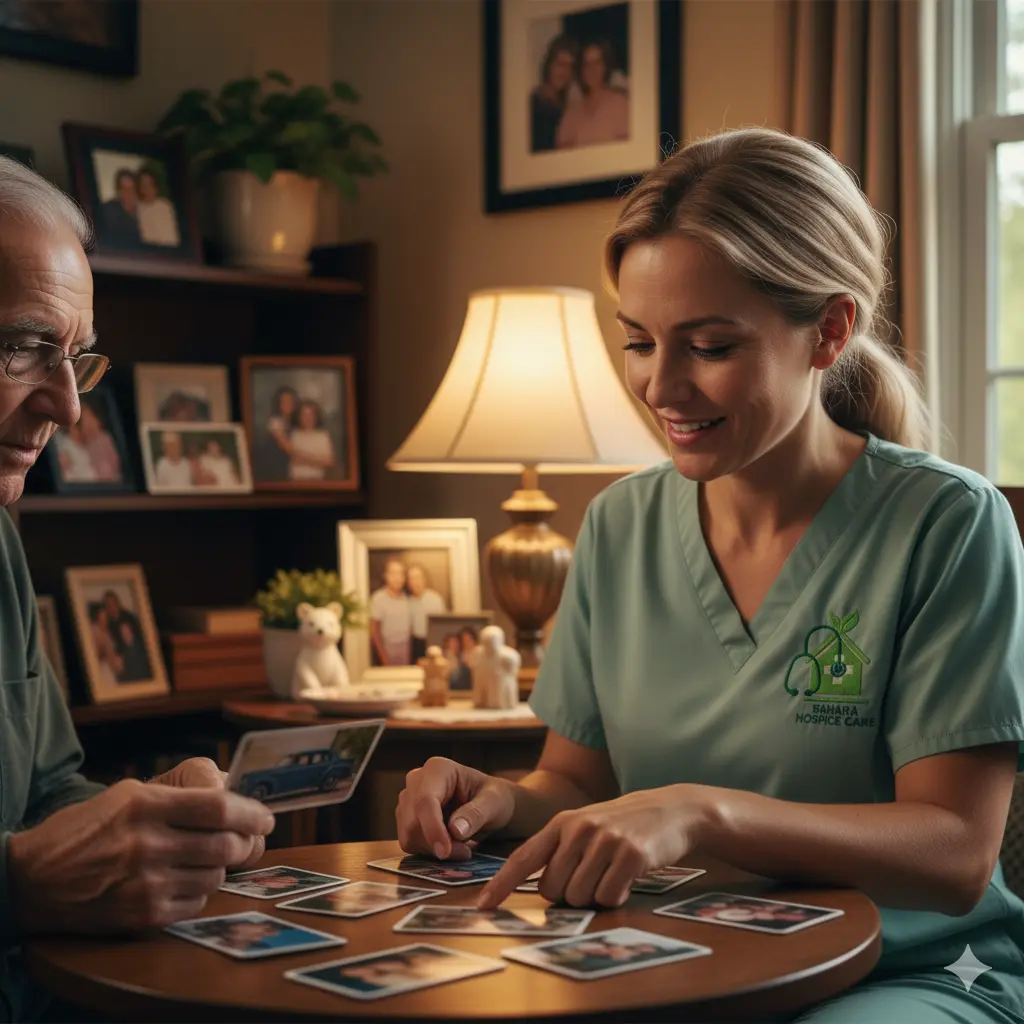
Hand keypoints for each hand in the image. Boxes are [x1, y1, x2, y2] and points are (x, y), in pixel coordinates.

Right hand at [8, 777, 274, 934]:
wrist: (31, 879)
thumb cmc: (86, 830)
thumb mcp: (127, 794)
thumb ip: (180, 795)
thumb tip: (234, 796)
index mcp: (145, 804)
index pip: (219, 808)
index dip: (252, 813)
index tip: (266, 816)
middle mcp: (148, 843)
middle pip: (226, 845)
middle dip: (244, 842)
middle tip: (245, 839)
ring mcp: (145, 883)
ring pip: (216, 876)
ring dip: (219, 868)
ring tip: (202, 859)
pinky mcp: (142, 915)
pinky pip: (196, 904)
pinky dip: (198, 893)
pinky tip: (180, 881)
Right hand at [396, 757, 515, 859]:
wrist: (490, 806)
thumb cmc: (494, 798)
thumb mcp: (494, 803)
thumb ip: (476, 813)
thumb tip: (455, 830)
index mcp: (437, 769)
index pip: (425, 800)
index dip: (432, 828)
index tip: (444, 852)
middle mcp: (416, 781)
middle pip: (412, 821)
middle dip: (436, 843)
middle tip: (465, 852)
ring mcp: (408, 800)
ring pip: (408, 835)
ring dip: (434, 850)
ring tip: (462, 848)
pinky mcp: (406, 819)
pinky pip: (409, 843)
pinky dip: (429, 852)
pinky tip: (450, 847)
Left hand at [477, 785, 709, 909]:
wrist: (670, 810)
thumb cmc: (622, 824)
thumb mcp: (585, 827)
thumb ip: (560, 850)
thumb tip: (540, 889)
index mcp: (562, 823)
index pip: (523, 858)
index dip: (502, 884)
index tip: (484, 905)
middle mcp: (579, 829)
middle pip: (553, 890)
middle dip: (568, 895)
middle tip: (591, 877)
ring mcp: (605, 840)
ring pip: (580, 897)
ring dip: (595, 896)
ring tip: (611, 873)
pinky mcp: (631, 854)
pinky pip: (609, 897)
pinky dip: (616, 896)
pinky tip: (627, 877)